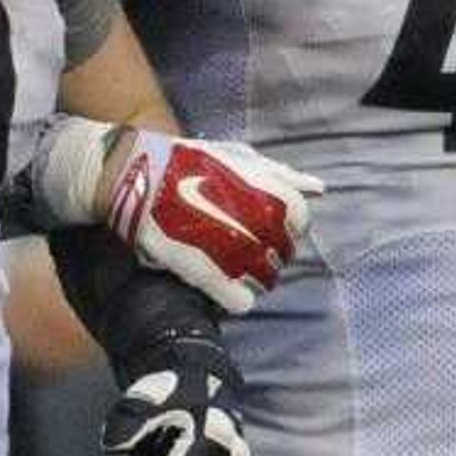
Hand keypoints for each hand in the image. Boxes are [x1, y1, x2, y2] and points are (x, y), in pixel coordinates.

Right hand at [37, 118, 319, 313]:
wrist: (137, 173)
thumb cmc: (189, 161)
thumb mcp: (238, 156)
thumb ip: (281, 174)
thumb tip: (319, 189)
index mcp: (266, 190)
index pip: (299, 220)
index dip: (290, 228)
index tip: (275, 230)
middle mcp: (253, 219)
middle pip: (283, 252)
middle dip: (275, 256)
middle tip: (256, 254)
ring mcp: (227, 246)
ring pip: (263, 279)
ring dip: (258, 280)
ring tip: (243, 275)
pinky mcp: (199, 268)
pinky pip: (234, 298)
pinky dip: (238, 300)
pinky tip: (236, 299)